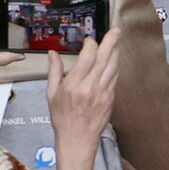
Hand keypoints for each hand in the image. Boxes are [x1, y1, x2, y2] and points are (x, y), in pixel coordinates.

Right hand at [44, 33, 119, 152]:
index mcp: (74, 85)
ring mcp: (103, 93)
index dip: (91, 45)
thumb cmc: (62, 118)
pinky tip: (114, 61)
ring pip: (113, 67)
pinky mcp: (111, 99)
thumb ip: (54, 71)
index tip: (90, 39)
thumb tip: (52, 53)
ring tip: (116, 42)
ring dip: (116, 53)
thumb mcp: (51, 94)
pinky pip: (115, 78)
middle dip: (111, 42)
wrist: (77, 139)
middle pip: (104, 59)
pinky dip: (115, 67)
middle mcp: (90, 87)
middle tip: (116, 30)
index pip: (87, 58)